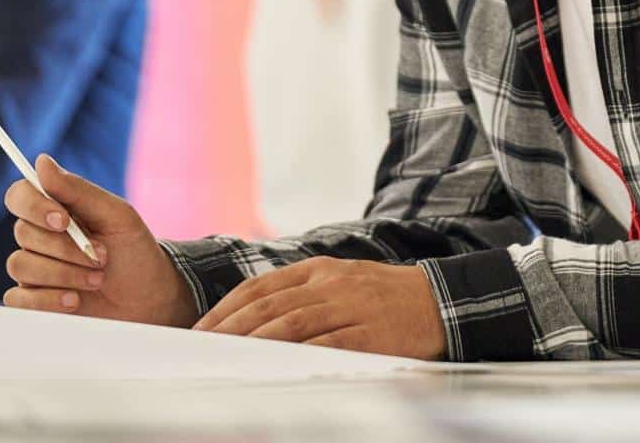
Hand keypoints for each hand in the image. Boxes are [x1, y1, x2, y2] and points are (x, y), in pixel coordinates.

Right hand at [2, 153, 194, 327]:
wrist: (147, 297)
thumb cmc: (134, 251)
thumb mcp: (116, 216)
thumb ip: (78, 190)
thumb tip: (42, 161)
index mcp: (57, 209)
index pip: (20, 195)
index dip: (34, 206)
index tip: (63, 220)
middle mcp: (39, 237)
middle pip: (22, 232)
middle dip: (66, 247)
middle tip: (101, 256)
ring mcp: (33, 269)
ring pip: (20, 265)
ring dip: (64, 274)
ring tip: (97, 278)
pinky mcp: (32, 300)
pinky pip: (17, 299)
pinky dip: (47, 300)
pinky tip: (74, 301)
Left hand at [194, 257, 446, 358]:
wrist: (439, 301)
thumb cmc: (382, 296)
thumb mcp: (340, 280)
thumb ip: (300, 293)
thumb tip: (249, 317)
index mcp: (319, 269)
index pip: (260, 287)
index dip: (225, 309)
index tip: (200, 331)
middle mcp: (332, 284)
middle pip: (269, 307)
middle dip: (230, 330)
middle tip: (202, 352)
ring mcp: (352, 308)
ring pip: (293, 325)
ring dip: (255, 345)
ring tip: (228, 362)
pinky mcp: (372, 335)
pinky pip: (329, 346)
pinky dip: (299, 357)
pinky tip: (276, 369)